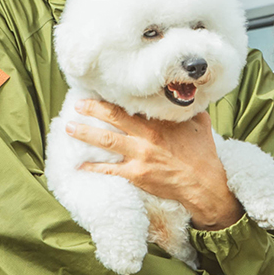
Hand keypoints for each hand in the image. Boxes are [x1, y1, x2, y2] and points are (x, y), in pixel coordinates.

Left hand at [65, 100, 239, 227]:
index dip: (114, 97)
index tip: (100, 90)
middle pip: (113, 118)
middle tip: (78, 104)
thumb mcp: (200, 123)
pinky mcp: (136, 174)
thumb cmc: (203, 153)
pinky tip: (79, 165)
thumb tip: (187, 95)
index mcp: (160, 122)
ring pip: (106, 141)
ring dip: (85, 133)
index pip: (131, 105)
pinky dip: (92, 168)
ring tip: (69, 127)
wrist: (204, 183)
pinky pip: (109, 170)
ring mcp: (139, 156)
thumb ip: (187, 109)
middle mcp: (146, 136)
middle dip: (92, 109)